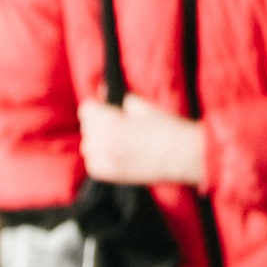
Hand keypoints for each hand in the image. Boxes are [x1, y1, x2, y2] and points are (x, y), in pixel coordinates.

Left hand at [79, 95, 206, 186]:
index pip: (86, 109)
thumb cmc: (165, 127)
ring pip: (87, 146)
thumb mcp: (142, 106)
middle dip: (97, 123)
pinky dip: (100, 157)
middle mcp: (102, 143)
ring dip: (97, 140)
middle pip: (86, 127)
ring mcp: (104, 160)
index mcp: (109, 123)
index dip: (98, 106)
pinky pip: (92, 162)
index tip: (107, 108)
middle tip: (116, 123)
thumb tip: (102, 91)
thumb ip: (119, 99)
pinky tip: (117, 153)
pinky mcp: (108, 175)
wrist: (181, 155)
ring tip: (116, 139)